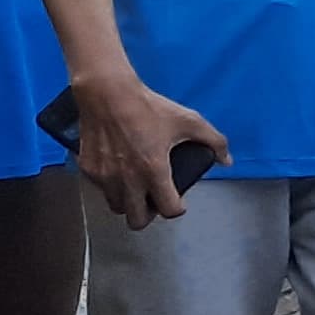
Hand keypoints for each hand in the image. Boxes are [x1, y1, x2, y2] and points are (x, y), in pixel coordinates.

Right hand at [69, 71, 225, 228]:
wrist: (108, 93)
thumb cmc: (148, 107)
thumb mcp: (189, 121)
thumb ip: (214, 141)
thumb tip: (226, 160)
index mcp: (153, 170)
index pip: (168, 210)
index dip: (177, 209)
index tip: (177, 202)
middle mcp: (127, 179)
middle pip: (137, 220)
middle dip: (149, 215)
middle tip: (154, 201)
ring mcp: (104, 176)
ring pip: (116, 207)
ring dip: (128, 203)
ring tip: (137, 189)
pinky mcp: (88, 169)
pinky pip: (100, 189)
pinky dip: (111, 187)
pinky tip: (120, 173)